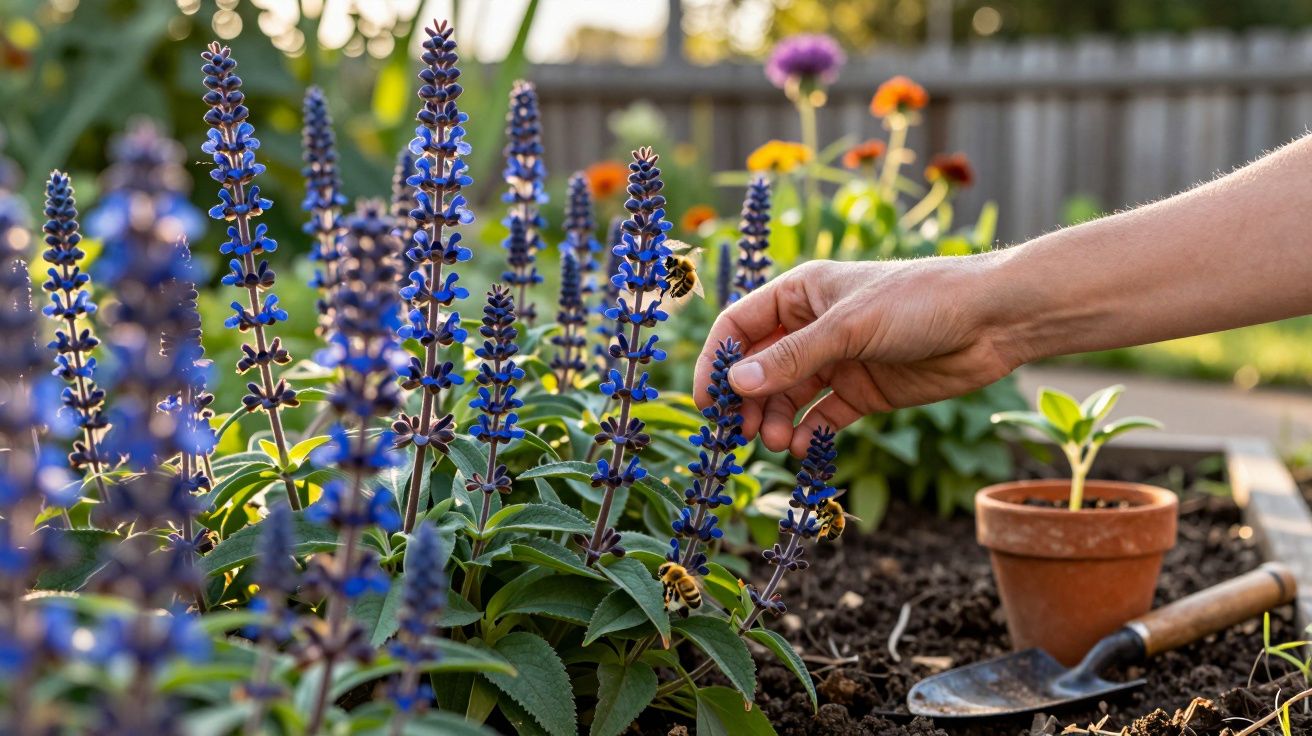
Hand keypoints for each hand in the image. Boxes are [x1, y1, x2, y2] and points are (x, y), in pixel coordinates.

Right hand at [693, 256, 1024, 456]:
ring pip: (788, 397)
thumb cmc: (920, 301)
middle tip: (741, 433)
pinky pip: (822, 416)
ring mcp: (838, 361)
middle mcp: (813, 327)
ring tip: (777, 443)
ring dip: (776, 421)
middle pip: (759, 368)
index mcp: (801, 294)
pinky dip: (809, 433)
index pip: (740, 327)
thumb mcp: (849, 327)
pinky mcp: (863, 391)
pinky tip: (804, 448)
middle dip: (747, 401)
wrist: (992, 321)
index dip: (717, 361)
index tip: (706, 400)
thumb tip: (735, 384)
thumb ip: (792, 358)